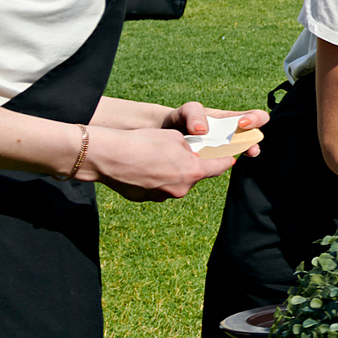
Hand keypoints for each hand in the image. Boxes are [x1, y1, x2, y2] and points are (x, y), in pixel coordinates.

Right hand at [86, 125, 238, 200]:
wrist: (109, 155)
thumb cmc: (144, 141)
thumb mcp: (175, 138)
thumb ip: (190, 148)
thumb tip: (194, 155)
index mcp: (194, 171)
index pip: (219, 167)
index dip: (224, 161)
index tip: (229, 159)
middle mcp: (182, 188)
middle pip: (195, 176)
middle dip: (192, 165)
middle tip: (179, 153)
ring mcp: (163, 196)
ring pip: (176, 183)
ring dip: (172, 173)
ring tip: (155, 158)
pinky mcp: (146, 199)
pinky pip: (157, 188)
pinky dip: (155, 179)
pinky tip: (141, 167)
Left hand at [167, 103, 268, 156]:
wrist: (163, 133)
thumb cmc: (179, 118)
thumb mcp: (187, 110)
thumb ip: (194, 115)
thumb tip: (203, 131)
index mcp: (231, 119)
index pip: (256, 116)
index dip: (256, 119)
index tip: (242, 123)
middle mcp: (232, 134)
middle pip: (255, 137)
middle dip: (254, 143)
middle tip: (247, 147)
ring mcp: (224, 149)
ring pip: (241, 153)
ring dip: (241, 155)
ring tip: (234, 158)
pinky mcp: (214, 162)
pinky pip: (223, 165)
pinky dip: (221, 166)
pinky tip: (212, 165)